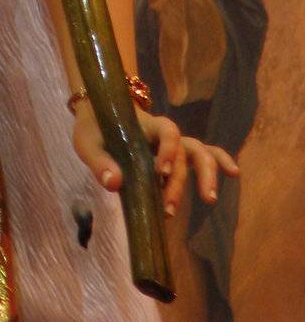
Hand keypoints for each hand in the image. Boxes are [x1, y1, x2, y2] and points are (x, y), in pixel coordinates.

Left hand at [72, 100, 239, 214]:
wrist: (96, 113)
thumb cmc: (93, 128)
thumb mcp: (87, 142)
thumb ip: (99, 162)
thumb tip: (114, 184)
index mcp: (144, 126)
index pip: (167, 131)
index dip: (169, 150)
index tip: (160, 172)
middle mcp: (163, 134)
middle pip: (185, 150)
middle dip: (181, 180)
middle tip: (170, 208)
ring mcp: (171, 144)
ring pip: (199, 152)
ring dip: (206, 174)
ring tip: (209, 199)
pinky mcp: (174, 154)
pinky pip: (202, 154)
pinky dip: (219, 159)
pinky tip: (234, 173)